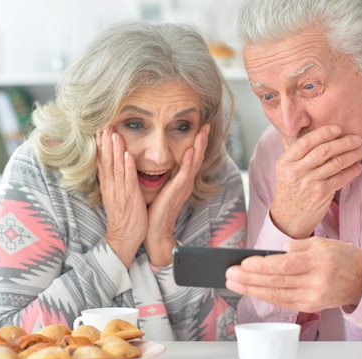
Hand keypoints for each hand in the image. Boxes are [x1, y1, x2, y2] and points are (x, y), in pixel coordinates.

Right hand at [96, 128, 146, 265]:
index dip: (101, 146)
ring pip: (116, 167)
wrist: (123, 239)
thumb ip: (115, 182)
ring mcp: (120, 192)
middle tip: (105, 125)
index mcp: (108, 186)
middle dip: (105, 143)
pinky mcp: (130, 198)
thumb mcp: (116, 196)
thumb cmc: (123, 218)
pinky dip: (127, 167)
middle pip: (106, 161)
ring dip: (115, 150)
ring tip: (114, 134)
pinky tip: (127, 155)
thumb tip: (115, 168)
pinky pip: (128, 180)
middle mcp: (112, 186)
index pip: (102, 162)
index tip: (100, 130)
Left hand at [144, 124, 209, 265]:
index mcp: (182, 182)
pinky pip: (185, 173)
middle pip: (197, 157)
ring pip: (194, 162)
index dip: (196, 144)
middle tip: (206, 125)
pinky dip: (188, 160)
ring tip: (202, 132)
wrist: (156, 230)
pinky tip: (191, 150)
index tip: (198, 130)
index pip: (191, 159)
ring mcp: (183, 186)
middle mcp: (186, 182)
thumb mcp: (161, 189)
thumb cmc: (155, 211)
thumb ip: (164, 178)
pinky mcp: (178, 191)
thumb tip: (159, 165)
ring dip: (199, 146)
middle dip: (202, 141)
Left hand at [225, 237, 361, 311]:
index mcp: (319, 261)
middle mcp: (317, 282)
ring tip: (233, 283)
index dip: (262, 267)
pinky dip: (264, 297)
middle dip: (249, 279)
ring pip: (277, 295)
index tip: (243, 264)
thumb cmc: (340, 257)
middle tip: (230, 274)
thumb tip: (275, 253)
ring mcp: (314, 297)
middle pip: (277, 282)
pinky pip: (283, 302)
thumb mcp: (322, 243)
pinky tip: (250, 291)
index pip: (285, 266)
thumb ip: (297, 247)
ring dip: (251, 290)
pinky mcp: (311, 306)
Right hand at [271, 125, 361, 237]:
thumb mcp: (286, 171)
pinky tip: (358, 166)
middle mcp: (296, 171)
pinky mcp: (321, 194)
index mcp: (285, 162)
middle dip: (344, 142)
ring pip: (336, 163)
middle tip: (357, 138)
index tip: (337, 129)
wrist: (288, 219)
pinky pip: (341, 177)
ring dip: (353, 154)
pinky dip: (353, 170)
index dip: (323, 133)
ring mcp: (309, 183)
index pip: (305, 142)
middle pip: (324, 150)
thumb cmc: (290, 192)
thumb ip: (298, 155)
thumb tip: (320, 136)